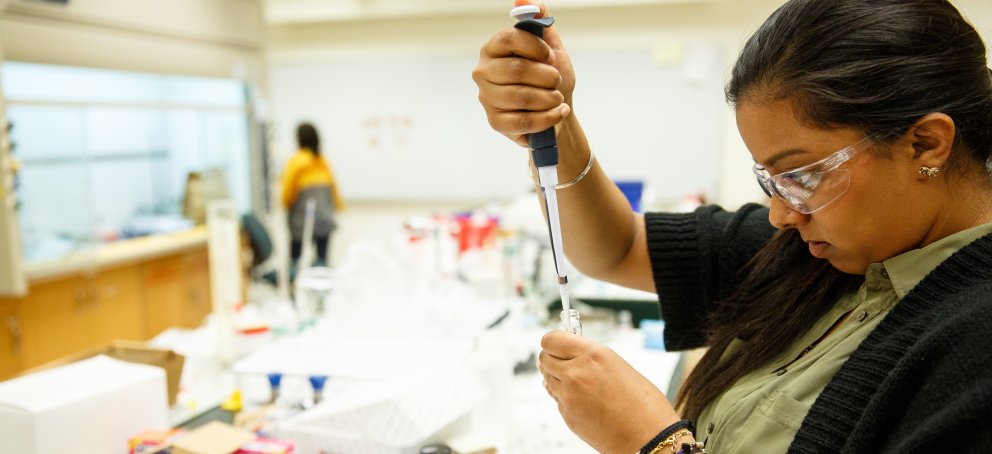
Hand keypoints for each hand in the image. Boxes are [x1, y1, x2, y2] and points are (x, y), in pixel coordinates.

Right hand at [472, 1, 574, 146]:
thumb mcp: (550, 46)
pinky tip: (558, 112)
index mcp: (493, 48)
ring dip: (549, 98)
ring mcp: (487, 98)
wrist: (556, 109)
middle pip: (516, 70)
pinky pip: (524, 121)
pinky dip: (547, 117)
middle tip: (556, 80)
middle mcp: (484, 71)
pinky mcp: (495, 122)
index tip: (550, 56)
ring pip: (521, 97)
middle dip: (546, 76)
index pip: (508, 38)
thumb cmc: (550, 77)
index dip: (535, 47)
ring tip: (558, 97)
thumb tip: (526, 1)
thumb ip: (540, 22)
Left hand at [539, 331, 680, 453]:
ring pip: (547, 379)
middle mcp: (576, 373)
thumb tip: (570, 354)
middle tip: (565, 362)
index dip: (553, 342)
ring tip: (578, 383)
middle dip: (553, 359)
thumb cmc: (644, 405)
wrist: (649, 439)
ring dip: (557, 378)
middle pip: (544, 358)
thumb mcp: (618, 366)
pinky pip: (556, 399)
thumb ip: (591, 358)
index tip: (558, 344)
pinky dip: (564, 397)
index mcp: (593, 355)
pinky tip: (583, 400)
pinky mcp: (567, 416)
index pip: (551, 339)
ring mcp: (569, 396)